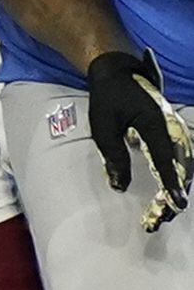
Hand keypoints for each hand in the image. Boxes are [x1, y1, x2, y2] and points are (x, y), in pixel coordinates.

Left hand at [88, 50, 193, 232]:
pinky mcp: (174, 132)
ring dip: (178, 188)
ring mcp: (176, 129)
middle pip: (182, 167)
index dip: (171, 184)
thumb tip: (119, 186)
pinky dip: (177, 177)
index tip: (176, 205)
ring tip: (164, 212)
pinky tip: (169, 193)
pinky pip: (181, 158)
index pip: (166, 160)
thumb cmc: (108, 98)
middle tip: (161, 218)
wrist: (118, 72)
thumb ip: (113, 156)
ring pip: (185, 165)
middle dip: (175, 194)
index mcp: (156, 124)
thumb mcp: (103, 126)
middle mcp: (172, 128)